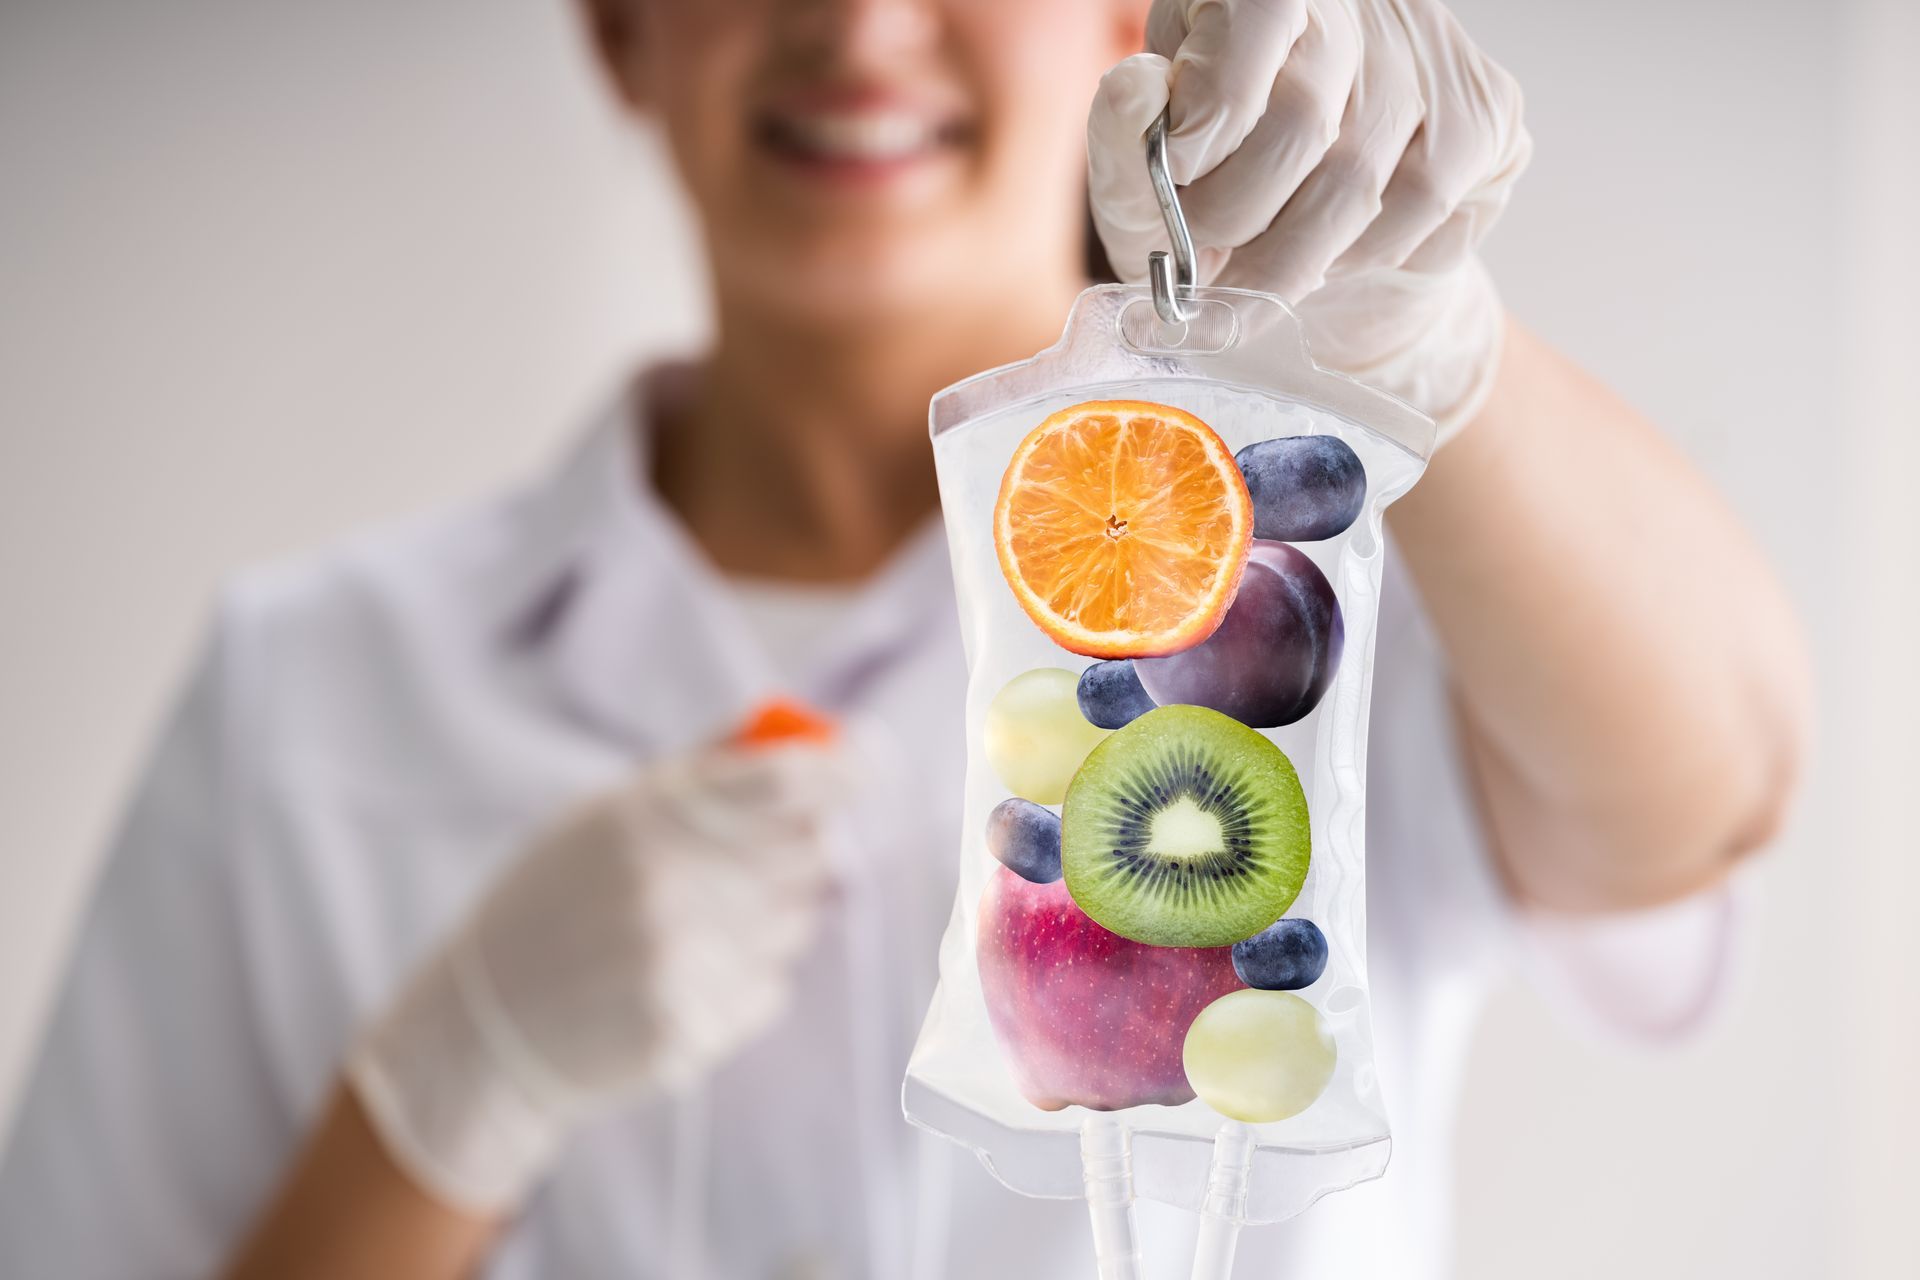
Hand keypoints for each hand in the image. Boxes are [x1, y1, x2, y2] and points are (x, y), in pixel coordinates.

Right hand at [346, 743, 842, 1212]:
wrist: (485, 1024)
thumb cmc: (553, 902)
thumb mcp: (606, 815)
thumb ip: (706, 774)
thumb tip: (811, 739)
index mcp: (644, 818)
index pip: (783, 782)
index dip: (840, 771)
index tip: (864, 765)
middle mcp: (668, 886)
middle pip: (807, 851)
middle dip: (805, 847)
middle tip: (764, 855)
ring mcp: (679, 963)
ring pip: (797, 923)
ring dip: (774, 917)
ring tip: (700, 924)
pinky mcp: (688, 1028)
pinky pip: (770, 988)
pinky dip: (747, 979)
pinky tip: (686, 976)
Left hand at [1088, 0, 1530, 439]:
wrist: (1322, 250)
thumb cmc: (1217, 195)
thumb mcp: (1143, 169)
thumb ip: (1124, 138)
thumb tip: (1138, 92)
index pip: (1260, 12)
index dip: (1210, 112)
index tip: (1174, 172)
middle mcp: (1365, 0)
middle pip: (1303, 120)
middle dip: (1234, 218)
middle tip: (1201, 260)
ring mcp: (1435, 53)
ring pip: (1361, 183)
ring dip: (1292, 261)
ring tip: (1255, 276)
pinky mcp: (1488, 115)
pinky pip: (1424, 210)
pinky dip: (1361, 257)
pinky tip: (1333, 254)